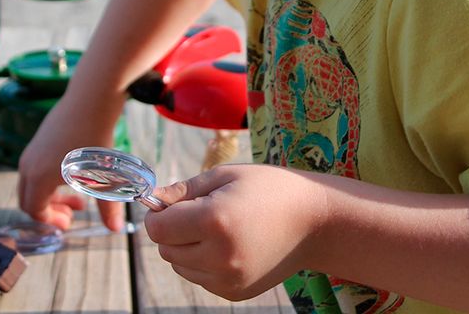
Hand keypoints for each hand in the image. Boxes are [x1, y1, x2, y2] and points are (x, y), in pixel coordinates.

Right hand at [16, 92, 126, 230]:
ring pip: (32, 184)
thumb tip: (115, 229)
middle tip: (75, 212)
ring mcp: (31, 151)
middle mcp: (28, 165)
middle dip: (49, 211)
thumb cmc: (95, 138)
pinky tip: (74, 175)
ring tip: (79, 194)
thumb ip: (107, 206)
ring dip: (50, 195)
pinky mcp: (37, 140)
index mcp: (39, 178)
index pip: (34, 211)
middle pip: (28, 200)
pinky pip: (35, 169)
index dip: (51, 221)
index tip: (71, 222)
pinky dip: (48, 180)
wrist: (90, 99)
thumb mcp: (103, 176)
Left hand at [143, 164, 325, 300]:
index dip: (159, 213)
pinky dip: (204, 263)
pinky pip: (200, 279)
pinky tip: (229, 244)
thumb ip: (184, 190)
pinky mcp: (234, 293)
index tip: (172, 203)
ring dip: (186, 248)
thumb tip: (153, 200)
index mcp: (214, 221)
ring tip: (217, 228)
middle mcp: (219, 256)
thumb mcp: (225, 176)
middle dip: (173, 230)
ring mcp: (228, 279)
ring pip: (180, 266)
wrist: (315, 222)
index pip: (158, 228)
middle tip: (200, 211)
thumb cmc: (270, 189)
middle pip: (165, 249)